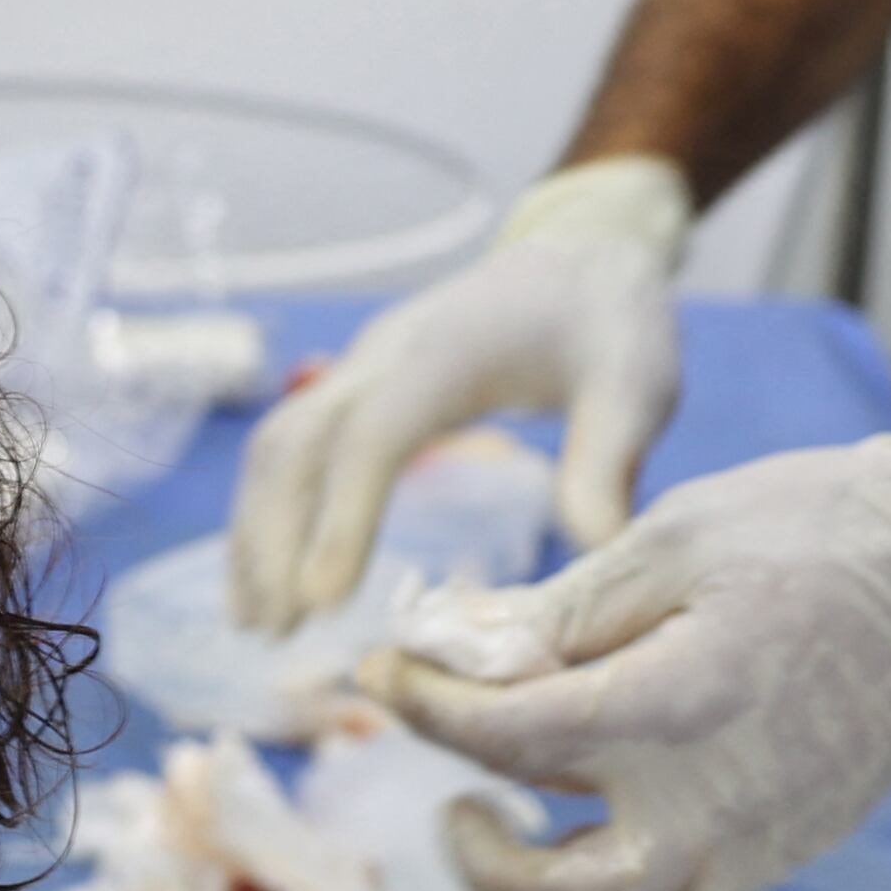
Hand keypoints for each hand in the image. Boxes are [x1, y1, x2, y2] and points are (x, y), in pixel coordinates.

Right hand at [227, 155, 694, 630]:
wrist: (580, 258)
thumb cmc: (608, 325)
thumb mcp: (634, 388)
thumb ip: (608, 465)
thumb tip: (590, 550)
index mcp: (446, 354)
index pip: (372, 438)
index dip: (342, 519)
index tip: (325, 602)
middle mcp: (383, 356)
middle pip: (294, 443)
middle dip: (272, 539)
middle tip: (276, 632)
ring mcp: (360, 369)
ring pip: (277, 447)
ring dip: (256, 532)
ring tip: (257, 623)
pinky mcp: (356, 390)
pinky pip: (289, 450)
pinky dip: (269, 514)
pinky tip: (272, 580)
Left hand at [358, 413, 890, 890]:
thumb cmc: (811, 527)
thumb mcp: (665, 539)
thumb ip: (556, 613)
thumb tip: (460, 652)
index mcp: (670, 708)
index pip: (502, 738)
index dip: (422, 706)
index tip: (383, 672)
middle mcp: (715, 801)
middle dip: (484, 864)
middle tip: (453, 800)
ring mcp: (763, 838)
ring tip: (515, 820)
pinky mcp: (793, 844)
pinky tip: (595, 823)